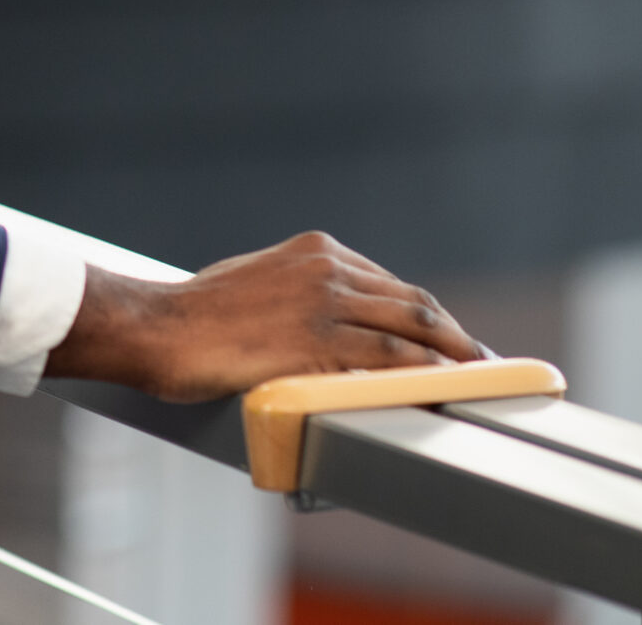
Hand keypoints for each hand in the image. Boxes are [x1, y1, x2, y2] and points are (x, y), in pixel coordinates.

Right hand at [44, 232, 480, 402]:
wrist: (158, 328)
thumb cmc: (195, 314)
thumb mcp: (256, 280)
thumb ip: (298, 293)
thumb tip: (324, 318)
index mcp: (316, 251)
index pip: (392, 284)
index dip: (429, 315)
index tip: (449, 336)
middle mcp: (327, 270)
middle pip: (414, 303)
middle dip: (455, 335)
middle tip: (483, 360)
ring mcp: (324, 305)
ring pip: (409, 331)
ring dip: (451, 358)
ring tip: (476, 380)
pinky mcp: (316, 343)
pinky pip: (385, 360)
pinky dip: (420, 374)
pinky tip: (437, 389)